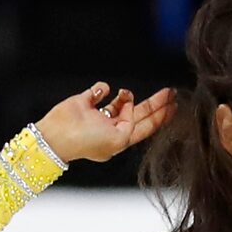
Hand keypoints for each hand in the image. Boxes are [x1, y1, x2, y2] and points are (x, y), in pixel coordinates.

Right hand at [36, 82, 174, 164]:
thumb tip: (128, 103)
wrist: (57, 135)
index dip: (161, 117)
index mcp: (120, 139)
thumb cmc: (87, 142)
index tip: (174, 106)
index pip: (146, 127)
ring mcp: (98, 114)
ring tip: (123, 94)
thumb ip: (130, 123)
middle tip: (170, 92)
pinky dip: (103, 89)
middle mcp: (111, 127)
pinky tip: (99, 93)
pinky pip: (100, 89)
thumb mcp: (118, 139)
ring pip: (120, 101)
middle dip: (154, 103)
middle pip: (139, 113)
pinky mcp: (86, 101)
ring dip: (125, 96)